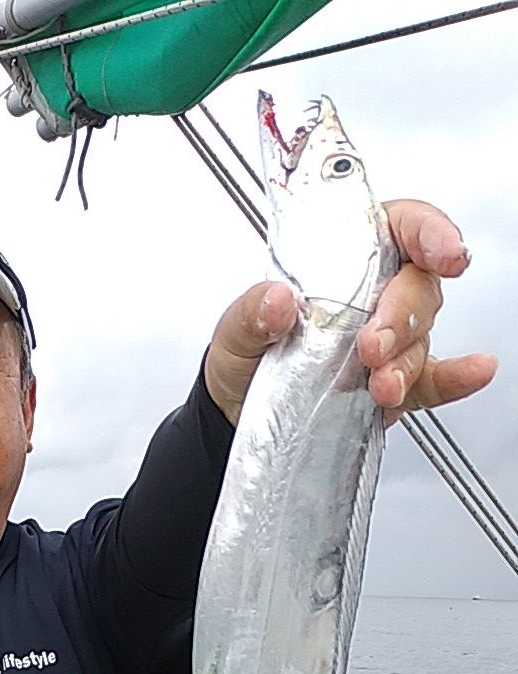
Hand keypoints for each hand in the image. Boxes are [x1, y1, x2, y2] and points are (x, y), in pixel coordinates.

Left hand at [204, 198, 496, 427]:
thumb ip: (253, 311)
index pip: (400, 227)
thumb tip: (277, 301)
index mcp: (346, 257)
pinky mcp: (392, 384)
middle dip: (401, 315)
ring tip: (380, 385)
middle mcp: (376, 293)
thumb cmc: (244, 354)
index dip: (429, 231)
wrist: (237, 412)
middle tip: (371, 345)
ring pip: (420, 338)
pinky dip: (455, 379)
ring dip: (405, 362)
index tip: (442, 251)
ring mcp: (388, 340)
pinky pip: (432, 380)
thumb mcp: (233, 328)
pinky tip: (474, 371)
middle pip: (417, 286)